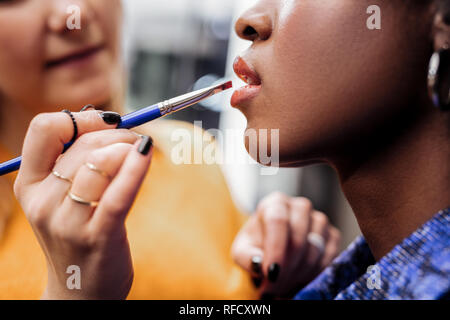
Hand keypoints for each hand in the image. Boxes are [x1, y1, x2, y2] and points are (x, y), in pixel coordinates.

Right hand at [14, 110, 152, 299]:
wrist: (80, 291)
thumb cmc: (78, 234)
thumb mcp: (61, 199)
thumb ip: (74, 161)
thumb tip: (108, 122)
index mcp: (29, 185)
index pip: (44, 128)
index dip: (80, 118)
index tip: (107, 121)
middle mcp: (42, 202)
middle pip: (83, 145)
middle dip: (117, 133)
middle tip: (135, 138)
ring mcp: (68, 222)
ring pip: (100, 163)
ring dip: (128, 147)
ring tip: (141, 151)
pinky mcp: (98, 236)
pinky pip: (118, 193)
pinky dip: (136, 168)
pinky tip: (148, 153)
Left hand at [232, 192, 340, 298]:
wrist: (273, 248)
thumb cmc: (256, 247)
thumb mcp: (243, 251)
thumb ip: (247, 257)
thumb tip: (259, 263)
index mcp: (275, 203)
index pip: (278, 221)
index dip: (276, 249)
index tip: (271, 273)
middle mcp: (300, 207)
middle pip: (298, 239)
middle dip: (286, 269)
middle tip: (273, 288)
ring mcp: (319, 220)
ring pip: (315, 251)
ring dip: (298, 275)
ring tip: (281, 285)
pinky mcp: (333, 235)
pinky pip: (328, 259)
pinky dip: (313, 275)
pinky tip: (298, 279)